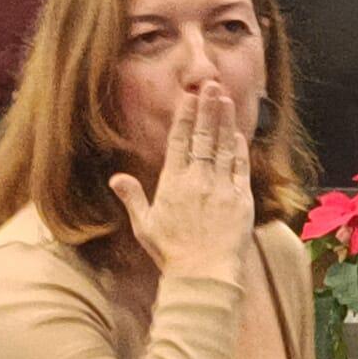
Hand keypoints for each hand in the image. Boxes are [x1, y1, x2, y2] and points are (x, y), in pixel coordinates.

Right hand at [107, 81, 253, 282]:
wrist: (204, 274)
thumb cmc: (172, 253)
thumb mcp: (145, 226)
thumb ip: (132, 198)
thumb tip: (116, 178)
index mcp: (172, 184)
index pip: (178, 142)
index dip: (184, 117)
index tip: (188, 97)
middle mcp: (197, 180)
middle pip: (202, 137)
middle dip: (206, 108)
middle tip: (210, 84)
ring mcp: (221, 188)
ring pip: (223, 147)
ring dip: (224, 121)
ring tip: (225, 98)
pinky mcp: (241, 199)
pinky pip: (241, 168)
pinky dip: (240, 150)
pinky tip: (240, 134)